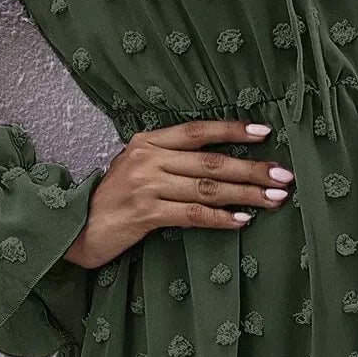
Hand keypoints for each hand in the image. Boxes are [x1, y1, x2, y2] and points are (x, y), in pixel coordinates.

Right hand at [64, 119, 294, 268]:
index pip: (196, 130)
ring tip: (273, 198)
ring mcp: (145, 186)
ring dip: (244, 194)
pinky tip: (242, 220)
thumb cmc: (111, 200)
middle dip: (251, 168)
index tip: (264, 131)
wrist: (74, 227)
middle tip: (283, 175)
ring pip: (206, 188)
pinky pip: (192, 214)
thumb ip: (167, 159)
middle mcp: (147, 158)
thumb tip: (216, 161)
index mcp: (147, 141)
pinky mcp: (144, 214)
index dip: (231, 129)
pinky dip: (220, 217)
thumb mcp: (134, 167)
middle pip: (210, 161)